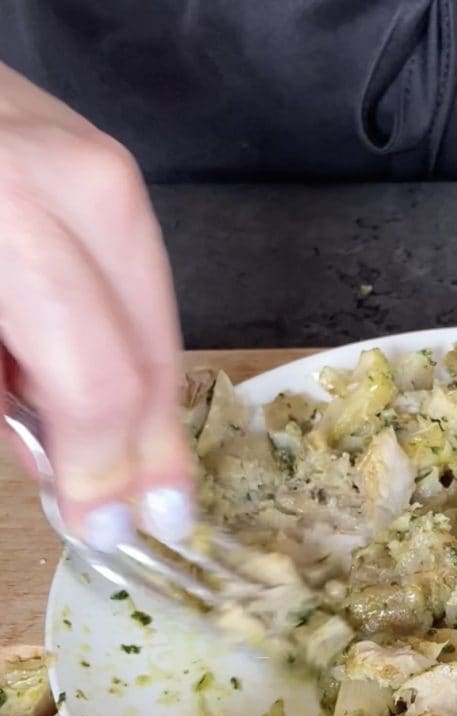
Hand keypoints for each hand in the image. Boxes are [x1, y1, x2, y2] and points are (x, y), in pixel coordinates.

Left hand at [0, 63, 192, 549]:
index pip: (96, 380)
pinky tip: (87, 378)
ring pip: (159, 322)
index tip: (106, 527)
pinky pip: (138, 283)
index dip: (103, 467)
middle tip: (154, 513)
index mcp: (16, 220)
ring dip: (137, 400)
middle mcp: (84, 189)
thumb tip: (63, 469)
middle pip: (151, 356)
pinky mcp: (111, 167)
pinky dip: (121, 342)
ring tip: (111, 451)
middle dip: (147, 446)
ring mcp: (108, 171)